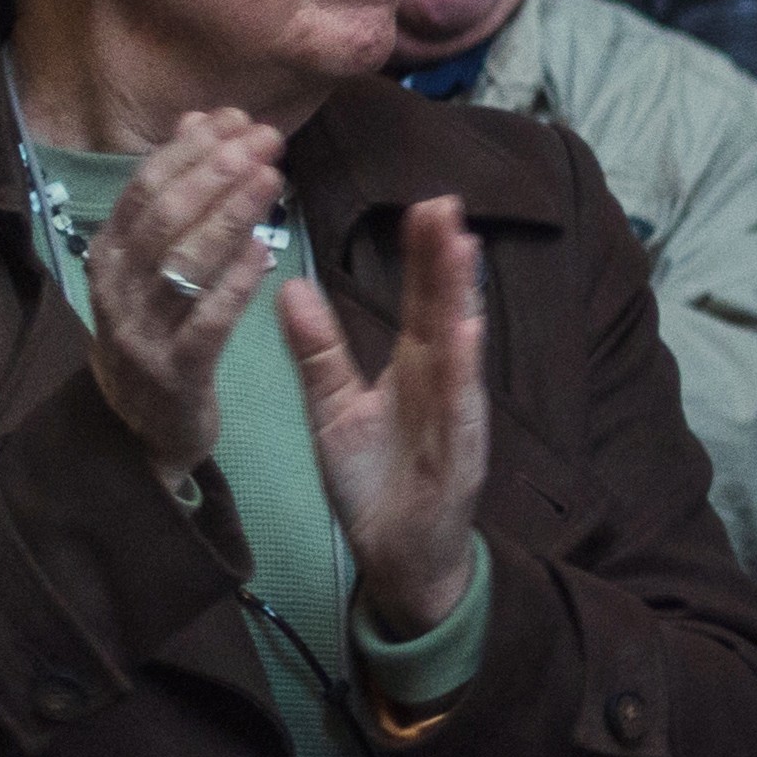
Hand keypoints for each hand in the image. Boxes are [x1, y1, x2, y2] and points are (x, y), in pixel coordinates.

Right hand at [79, 111, 291, 473]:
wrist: (143, 426)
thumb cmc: (160, 329)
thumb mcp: (158, 261)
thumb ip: (178, 193)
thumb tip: (199, 118)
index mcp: (109, 253)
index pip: (146, 186)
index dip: (192, 148)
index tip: (238, 117)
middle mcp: (115, 287)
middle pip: (164, 215)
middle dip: (215, 170)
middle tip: (265, 139)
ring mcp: (139, 331)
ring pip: (182, 261)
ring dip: (229, 215)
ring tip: (271, 178)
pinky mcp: (173, 371)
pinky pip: (206, 321)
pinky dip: (235, 282)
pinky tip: (266, 253)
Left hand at [278, 194, 489, 636]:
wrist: (396, 556)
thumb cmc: (374, 481)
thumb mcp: (333, 409)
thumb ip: (318, 352)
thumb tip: (289, 287)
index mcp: (414, 368)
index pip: (419, 301)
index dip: (421, 255)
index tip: (421, 203)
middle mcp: (442, 382)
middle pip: (444, 310)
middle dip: (445, 258)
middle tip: (444, 201)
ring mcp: (454, 415)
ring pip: (459, 348)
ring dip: (463, 298)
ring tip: (461, 246)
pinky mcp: (456, 454)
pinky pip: (459, 405)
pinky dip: (465, 368)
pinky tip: (467, 328)